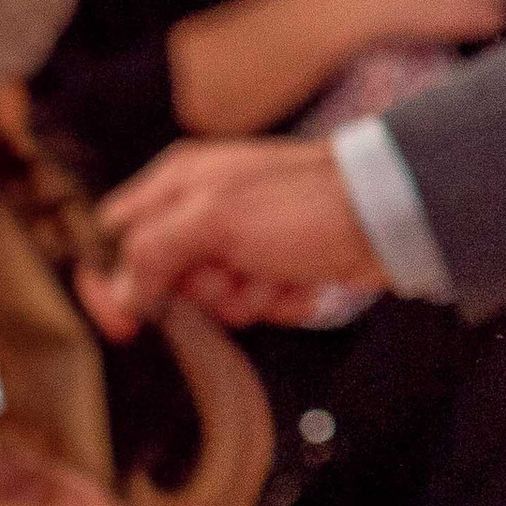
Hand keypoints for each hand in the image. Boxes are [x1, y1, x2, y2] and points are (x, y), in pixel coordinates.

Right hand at [92, 140, 385, 331]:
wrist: (391, 216)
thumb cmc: (305, 204)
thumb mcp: (216, 219)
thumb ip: (155, 250)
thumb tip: (120, 291)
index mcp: (178, 182)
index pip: (115, 236)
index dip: (114, 282)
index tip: (127, 323)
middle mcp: (205, 208)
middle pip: (167, 278)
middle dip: (205, 291)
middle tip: (235, 272)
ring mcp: (244, 239)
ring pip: (216, 300)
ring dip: (250, 298)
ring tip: (280, 273)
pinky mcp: (279, 266)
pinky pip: (259, 304)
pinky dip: (283, 300)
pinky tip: (306, 281)